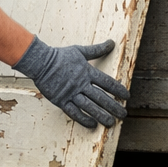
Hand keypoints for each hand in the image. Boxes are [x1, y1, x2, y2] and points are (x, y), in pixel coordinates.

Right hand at [14, 36, 129, 128]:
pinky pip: (74, 112)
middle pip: (100, 97)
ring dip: (101, 115)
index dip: (118, 90)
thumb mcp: (80, 51)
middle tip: (124, 114)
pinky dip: (83, 119)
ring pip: (89, 107)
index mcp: (87, 72)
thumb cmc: (60, 56)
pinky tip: (92, 124)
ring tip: (111, 123)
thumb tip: (112, 42)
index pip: (107, 82)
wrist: (41, 62)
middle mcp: (81, 84)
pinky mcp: (61, 101)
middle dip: (113, 106)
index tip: (127, 97)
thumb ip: (97, 50)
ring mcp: (71, 93)